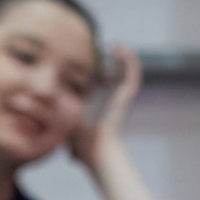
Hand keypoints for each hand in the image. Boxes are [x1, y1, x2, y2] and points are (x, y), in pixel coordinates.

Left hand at [68, 45, 141, 173]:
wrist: (97, 153)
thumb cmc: (85, 150)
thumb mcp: (71, 139)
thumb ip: (69, 143)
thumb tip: (67, 154)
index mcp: (101, 108)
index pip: (103, 87)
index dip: (100, 74)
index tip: (92, 63)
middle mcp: (114, 102)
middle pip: (118, 77)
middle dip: (113, 63)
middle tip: (104, 49)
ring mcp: (121, 100)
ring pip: (129, 73)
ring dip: (125, 58)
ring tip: (114, 45)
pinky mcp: (126, 97)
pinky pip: (132, 75)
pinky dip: (130, 61)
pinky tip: (119, 49)